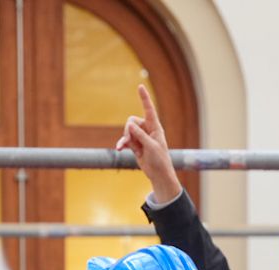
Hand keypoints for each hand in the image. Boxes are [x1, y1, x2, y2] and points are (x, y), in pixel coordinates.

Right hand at [115, 84, 181, 202]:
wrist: (158, 173)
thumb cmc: (159, 160)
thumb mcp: (151, 146)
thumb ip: (140, 135)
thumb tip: (129, 124)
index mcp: (155, 127)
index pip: (149, 109)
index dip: (144, 98)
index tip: (140, 86)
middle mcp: (147, 129)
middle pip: (132, 121)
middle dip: (128, 130)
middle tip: (130, 141)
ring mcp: (140, 137)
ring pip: (127, 131)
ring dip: (126, 139)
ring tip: (125, 148)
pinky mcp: (135, 145)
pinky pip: (125, 140)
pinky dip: (122, 144)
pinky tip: (119, 149)